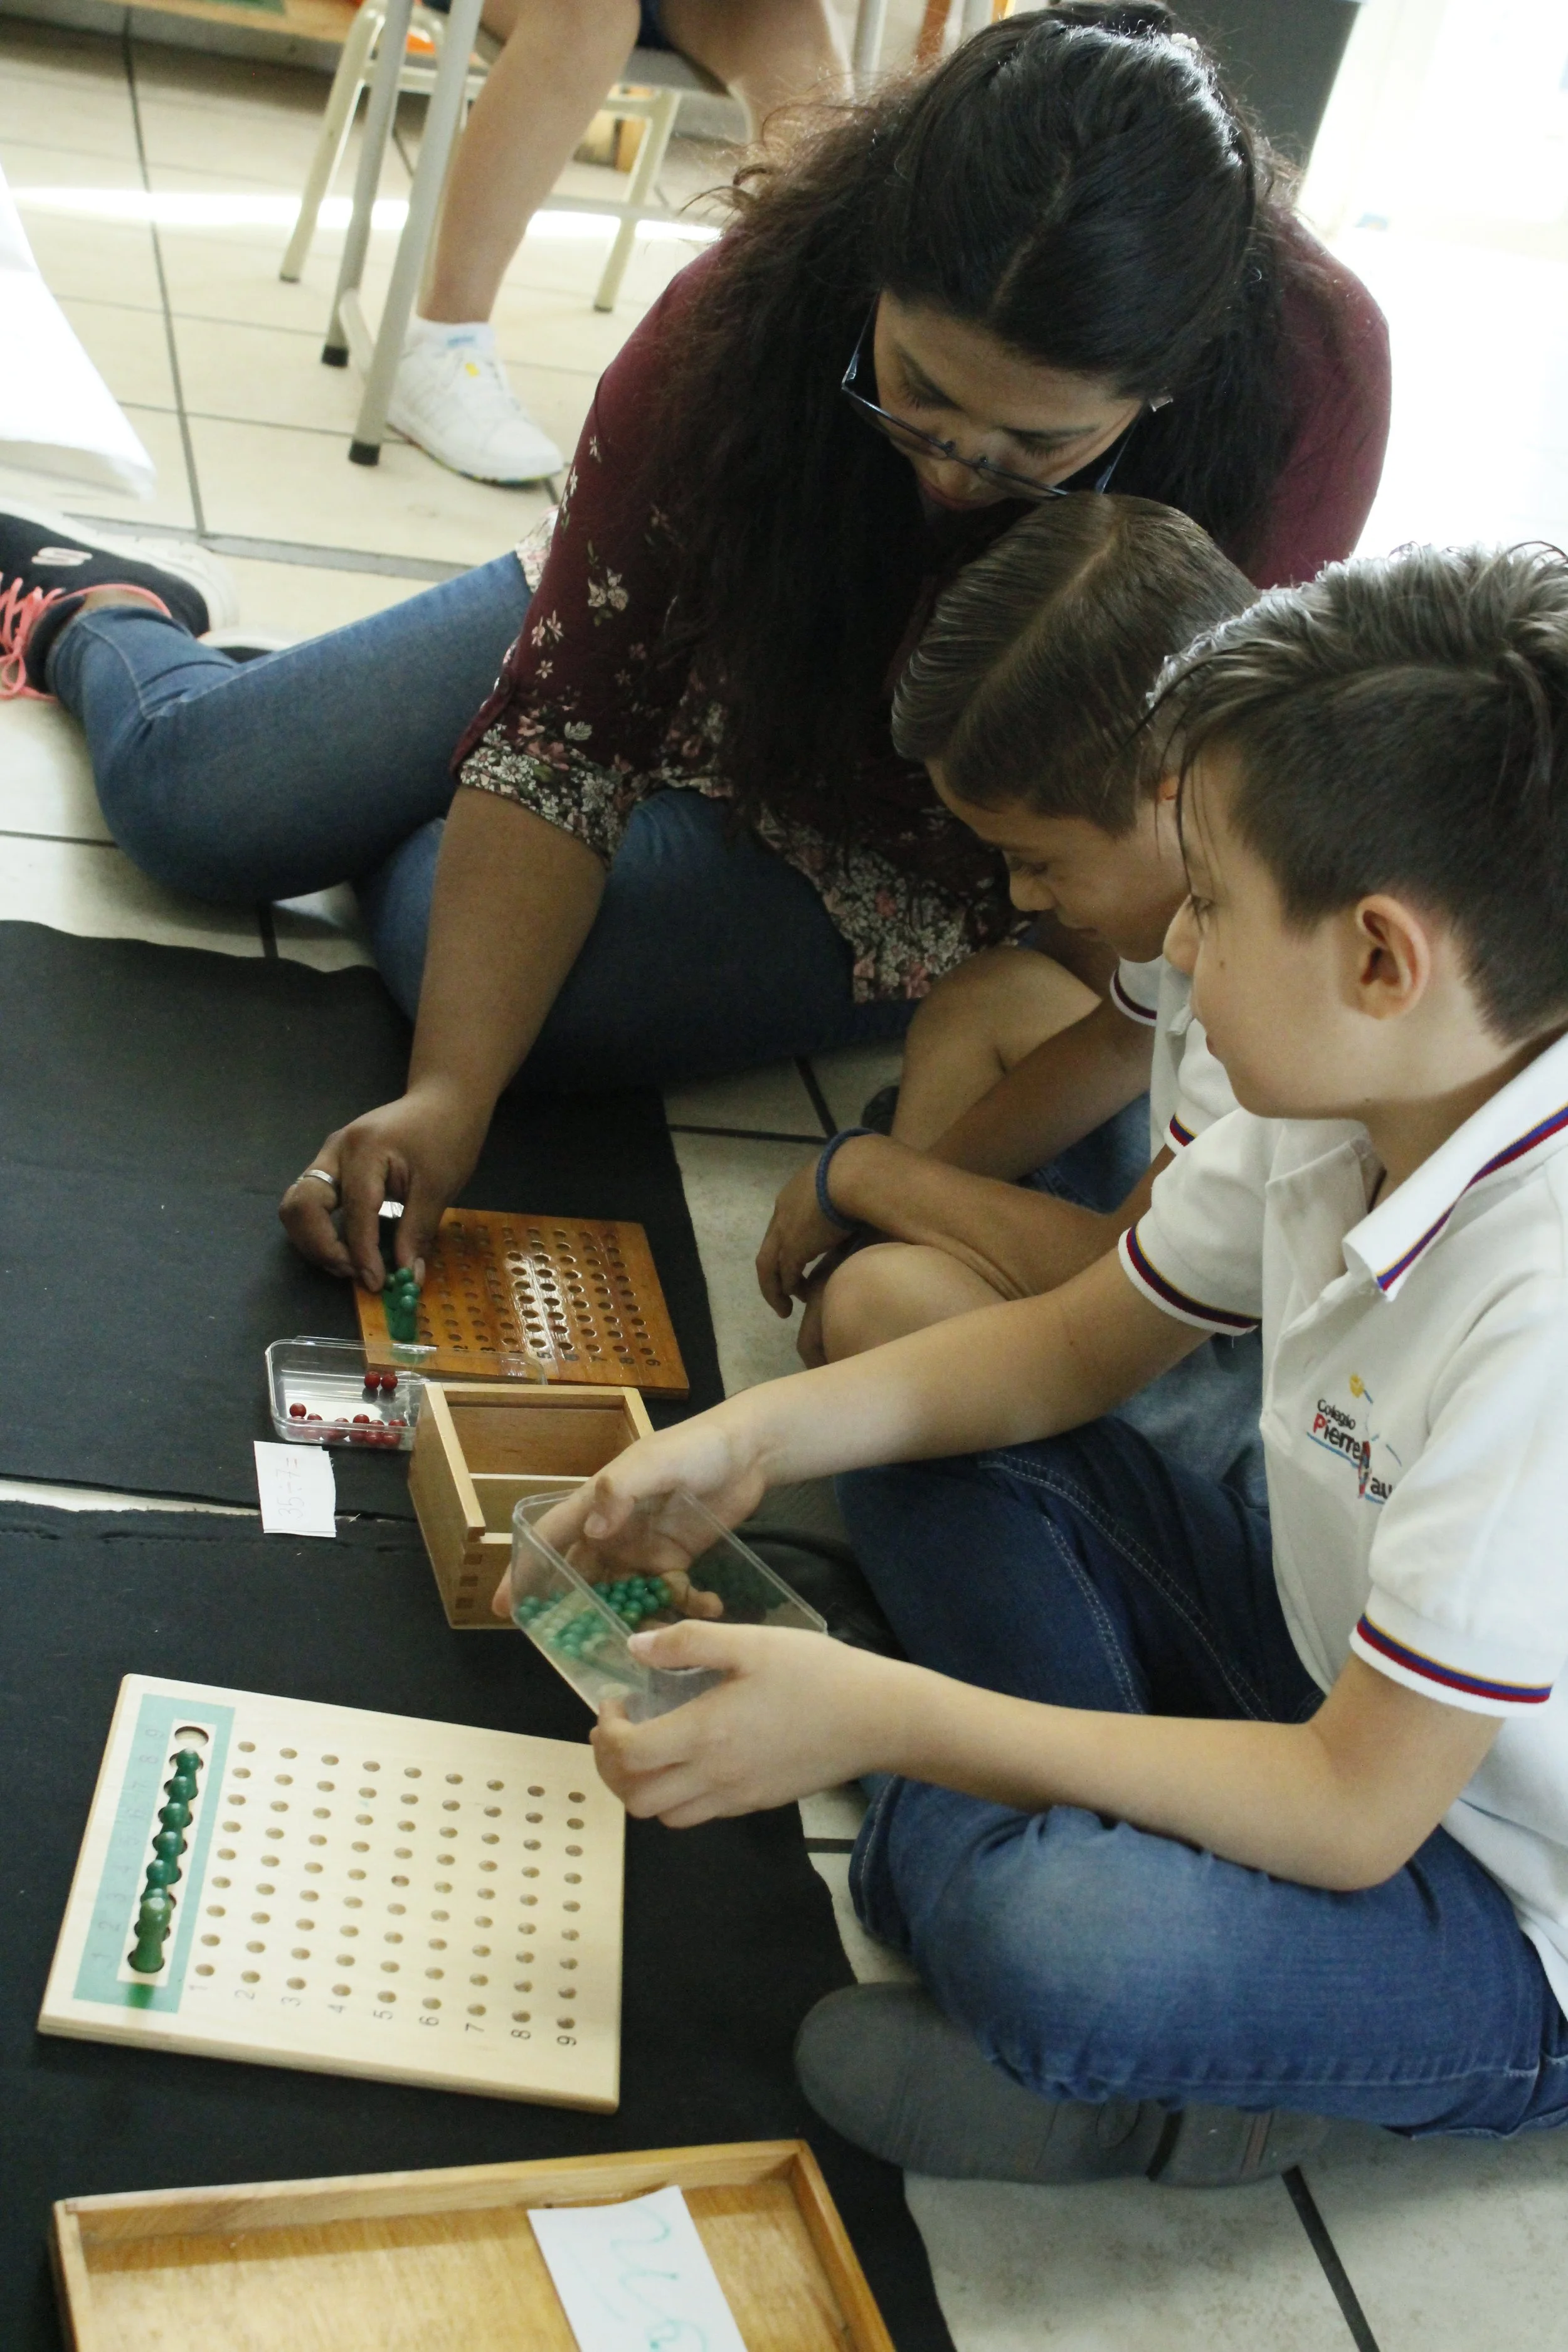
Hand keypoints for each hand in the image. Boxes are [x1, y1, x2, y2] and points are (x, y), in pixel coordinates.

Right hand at [279, 1077, 490, 1287]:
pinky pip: (310, 1203)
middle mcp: (335, 1151)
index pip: (355, 1212)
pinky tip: (346, 1248)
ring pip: (297, 1206)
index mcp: (365, 1150)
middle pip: (301, 1205)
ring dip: (314, 1241)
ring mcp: (328, 1157)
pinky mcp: (331, 1167)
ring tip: (349, 1264)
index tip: (376, 1283)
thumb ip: (418, 1232)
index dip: (362, 1254)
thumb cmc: (446, 1136)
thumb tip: (406, 1276)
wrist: (442, 1101)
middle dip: (321, 1246)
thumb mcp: (439, 1186)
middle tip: (353, 1271)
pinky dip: (319, 1231)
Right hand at [490, 1403, 774, 1617]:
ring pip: (624, 1594)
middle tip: (580, 1648)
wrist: (750, 1451)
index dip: (526, 1570)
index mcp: (599, 1503)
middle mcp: (615, 1530)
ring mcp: (645, 1547)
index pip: (552, 1537)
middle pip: (583, 1576)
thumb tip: (592, 1532)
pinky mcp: (677, 1559)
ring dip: (634, 1617)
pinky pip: (667, 1593)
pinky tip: (706, 1605)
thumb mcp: (654, 1462)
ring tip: (654, 1639)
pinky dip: (681, 1605)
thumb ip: (621, 1491)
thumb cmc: (695, 1447)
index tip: (505, 1608)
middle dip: (578, 1611)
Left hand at [591, 1619, 902, 1824]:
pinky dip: (676, 1795)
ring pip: (663, 1816)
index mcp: (706, 1734)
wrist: (878, 1718)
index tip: (615, 1702)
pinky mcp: (757, 1803)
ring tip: (651, 1746)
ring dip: (641, 1786)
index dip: (607, 1732)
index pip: (629, 1754)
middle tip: (621, 1729)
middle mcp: (714, 1776)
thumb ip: (689, 1642)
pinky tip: (691, 1756)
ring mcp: (736, 1797)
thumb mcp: (753, 1642)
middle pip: (635, 1799)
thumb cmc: (817, 1674)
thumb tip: (636, 1646)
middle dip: (613, 1766)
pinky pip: (698, 1814)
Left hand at [756, 1159, 844, 1315]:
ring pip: (769, 1267)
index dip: (786, 1247)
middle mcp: (782, 1214)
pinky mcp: (794, 1248)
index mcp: (792, 1196)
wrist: (853, 1173)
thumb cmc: (856, 1174)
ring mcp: (785, 1232)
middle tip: (781, 1294)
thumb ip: (841, 1197)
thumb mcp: (842, 1184)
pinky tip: (802, 1298)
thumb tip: (858, 1203)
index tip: (796, 1263)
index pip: (782, 1227)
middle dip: (772, 1275)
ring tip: (786, 1308)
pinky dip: (791, 1289)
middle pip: (768, 1251)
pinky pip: (787, 1275)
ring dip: (775, 1289)